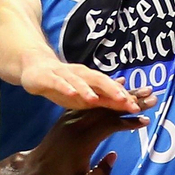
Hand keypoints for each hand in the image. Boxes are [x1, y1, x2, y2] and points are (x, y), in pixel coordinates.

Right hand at [23, 60, 144, 111]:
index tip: (138, 107)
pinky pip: (59, 82)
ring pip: (79, 81)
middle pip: (100, 81)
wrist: (36, 67)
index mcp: (91, 79)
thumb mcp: (84, 93)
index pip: (111, 88)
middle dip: (112, 90)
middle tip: (125, 101)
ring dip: (88, 90)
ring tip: (96, 100)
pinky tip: (71, 93)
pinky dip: (66, 87)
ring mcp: (66, 75)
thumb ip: (103, 96)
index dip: (124, 97)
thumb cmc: (64, 83)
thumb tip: (127, 100)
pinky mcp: (50, 77)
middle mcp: (82, 75)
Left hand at [25, 92, 155, 174]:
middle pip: (109, 108)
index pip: (110, 124)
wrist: (35, 170)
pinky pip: (92, 99)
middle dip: (132, 102)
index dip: (129, 121)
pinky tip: (120, 83)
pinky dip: (107, 92)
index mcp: (82, 140)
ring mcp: (73, 116)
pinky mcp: (70, 114)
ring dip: (123, 94)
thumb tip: (113, 155)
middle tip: (154, 97)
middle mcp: (78, 123)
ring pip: (102, 101)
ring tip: (144, 90)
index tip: (146, 120)